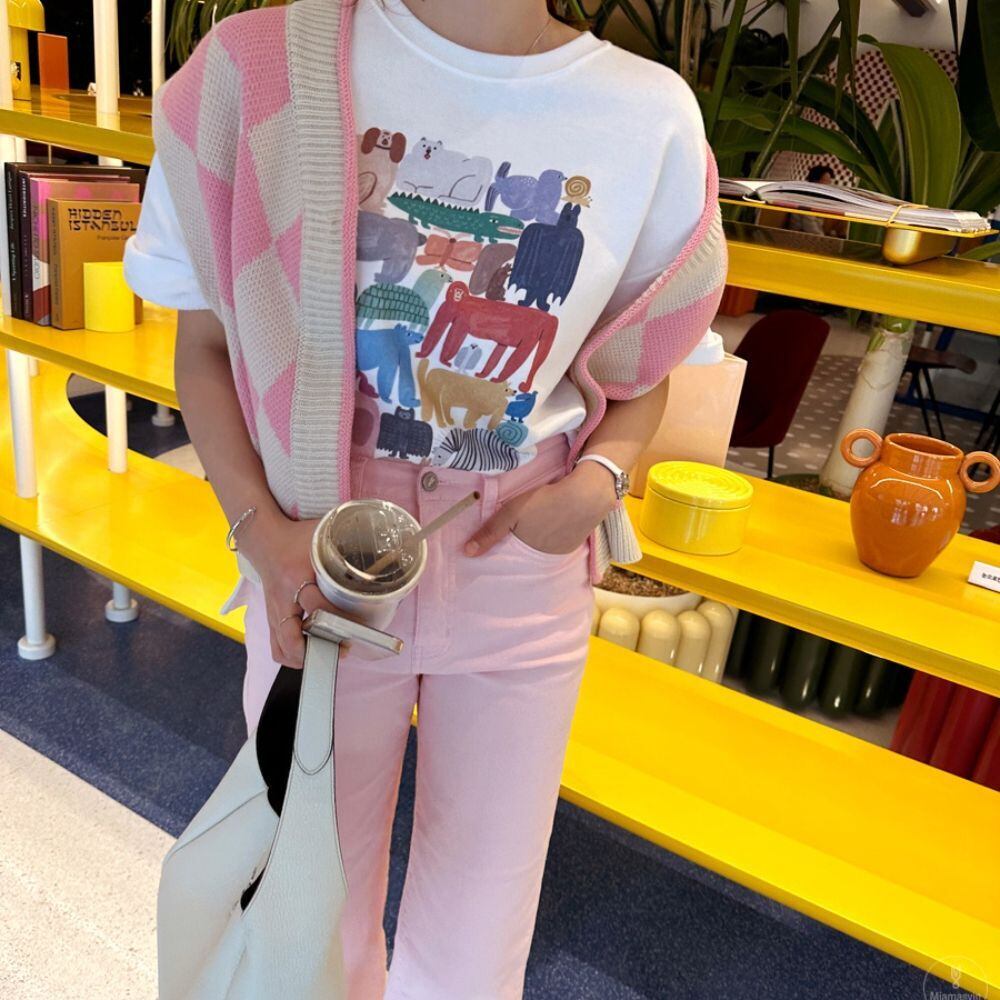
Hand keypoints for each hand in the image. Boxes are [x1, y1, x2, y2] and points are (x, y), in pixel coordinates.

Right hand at [239, 510, 357, 668]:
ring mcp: (273, 612)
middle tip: (343, 649)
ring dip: (305, 657)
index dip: (341, 620)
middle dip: (319, 649)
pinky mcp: (271, 618)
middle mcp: (282, 599)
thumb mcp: (322, 538)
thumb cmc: (296, 538)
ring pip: (282, 648)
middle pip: (293, 637)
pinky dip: (293, 656)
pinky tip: (311, 652)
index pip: (319, 607)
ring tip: (328, 654)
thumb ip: (348, 546)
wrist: (265, 539)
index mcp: (295, 577)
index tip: (360, 626)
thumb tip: (380, 556)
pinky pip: (277, 647)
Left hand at [464, 461, 616, 556]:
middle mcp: (546, 559)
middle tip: (516, 536)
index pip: (511, 561)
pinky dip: (553, 537)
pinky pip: (558, 544)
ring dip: (537, 543)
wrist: (586, 494)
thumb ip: (490, 532)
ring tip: (534, 529)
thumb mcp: (512, 512)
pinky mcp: (576, 542)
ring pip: (543, 550)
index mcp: (529, 553)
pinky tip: (551, 524)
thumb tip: (466, 553)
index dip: (503, 556)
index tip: (495, 554)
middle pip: (527, 557)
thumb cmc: (545, 502)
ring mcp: (563, 551)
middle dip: (520, 550)